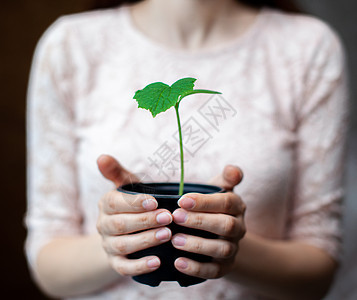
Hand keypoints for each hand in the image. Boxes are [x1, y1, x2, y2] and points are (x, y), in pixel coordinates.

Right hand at [96, 155, 172, 276]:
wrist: (122, 232)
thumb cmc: (130, 204)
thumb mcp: (125, 186)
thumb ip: (116, 172)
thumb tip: (102, 156)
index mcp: (106, 204)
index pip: (115, 202)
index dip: (135, 203)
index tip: (156, 201)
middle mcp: (104, 225)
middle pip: (120, 225)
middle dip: (145, 221)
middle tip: (168, 217)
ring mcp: (108, 246)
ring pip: (123, 245)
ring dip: (145, 241)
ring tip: (167, 235)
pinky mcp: (116, 263)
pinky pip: (124, 268)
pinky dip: (139, 266)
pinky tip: (157, 262)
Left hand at [171, 165, 245, 278]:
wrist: (219, 235)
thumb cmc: (213, 206)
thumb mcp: (219, 189)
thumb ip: (226, 178)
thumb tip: (232, 169)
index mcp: (237, 206)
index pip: (226, 202)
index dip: (205, 202)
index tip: (181, 200)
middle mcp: (239, 228)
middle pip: (226, 225)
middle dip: (200, 221)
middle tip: (175, 217)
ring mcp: (233, 249)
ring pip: (221, 249)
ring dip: (197, 245)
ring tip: (174, 240)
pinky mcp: (224, 267)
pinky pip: (214, 271)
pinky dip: (196, 268)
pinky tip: (178, 263)